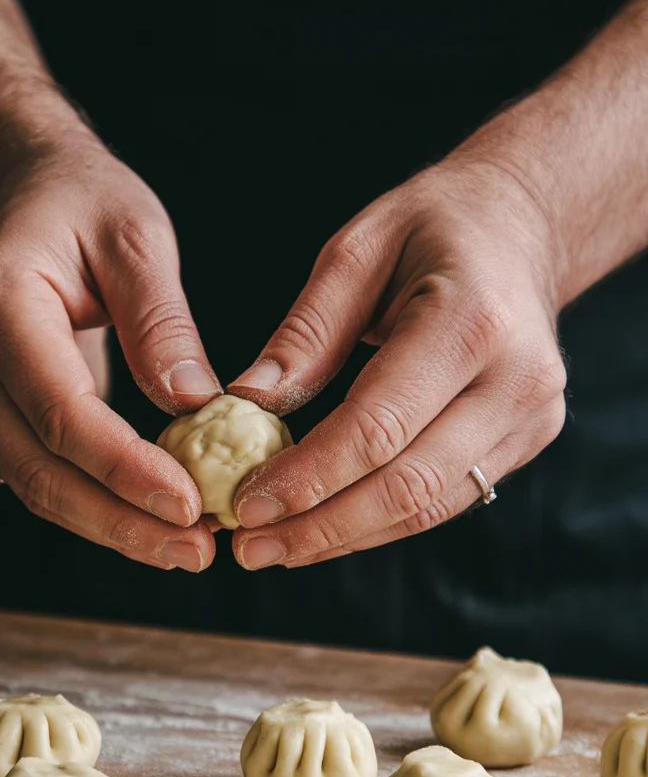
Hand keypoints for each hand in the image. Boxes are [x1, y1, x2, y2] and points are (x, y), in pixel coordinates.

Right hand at [0, 140, 220, 572]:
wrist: (23, 195)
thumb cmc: (78, 202)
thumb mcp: (136, 236)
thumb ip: (162, 321)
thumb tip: (194, 405)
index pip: (62, 411)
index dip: (125, 469)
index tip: (190, 503)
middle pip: (41, 469)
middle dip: (122, 521)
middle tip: (195, 550)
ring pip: (36, 485)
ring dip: (111, 526)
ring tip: (185, 547)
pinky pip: (39, 474)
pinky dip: (95, 505)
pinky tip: (149, 522)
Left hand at [226, 160, 567, 569]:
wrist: (522, 229)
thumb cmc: (431, 228)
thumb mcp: (356, 250)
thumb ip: (305, 332)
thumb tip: (245, 405)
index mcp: (473, 321)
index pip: (378, 428)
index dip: (308, 478)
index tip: (244, 505)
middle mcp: (516, 379)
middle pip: (407, 485)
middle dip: (320, 527)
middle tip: (249, 548)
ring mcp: (531, 417)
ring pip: (428, 507)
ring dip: (345, 537)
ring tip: (275, 548)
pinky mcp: (527, 440)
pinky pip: (446, 499)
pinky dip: (379, 522)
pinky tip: (324, 528)